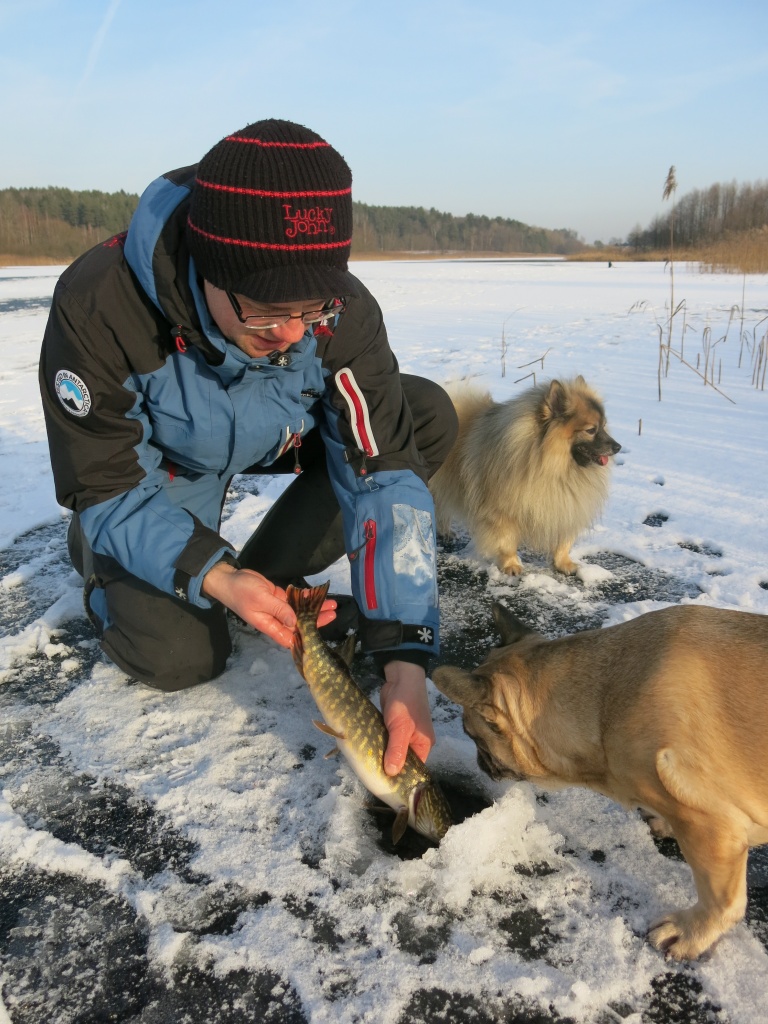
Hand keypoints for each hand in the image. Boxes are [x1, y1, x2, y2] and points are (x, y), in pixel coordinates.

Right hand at [202, 562, 336, 647]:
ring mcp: (278, 608)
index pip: (291, 637)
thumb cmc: (241, 592)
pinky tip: (317, 594)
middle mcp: (276, 620)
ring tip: (332, 603)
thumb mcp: (260, 599)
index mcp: (270, 626)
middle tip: (333, 612)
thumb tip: (295, 621)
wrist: (230, 578)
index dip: (306, 637)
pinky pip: (294, 600)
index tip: (322, 633)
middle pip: (300, 624)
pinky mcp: (278, 597)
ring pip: (300, 611)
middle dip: (317, 619)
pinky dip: (305, 597)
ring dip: (314, 607)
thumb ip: (279, 609)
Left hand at [379, 661, 434, 775]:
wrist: (400, 676)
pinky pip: (387, 742)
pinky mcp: (393, 727)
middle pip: (403, 762)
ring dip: (383, 757)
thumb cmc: (405, 703)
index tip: (385, 786)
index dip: (402, 778)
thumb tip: (391, 774)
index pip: (414, 769)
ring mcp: (404, 734)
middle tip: (372, 778)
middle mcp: (416, 742)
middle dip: (390, 768)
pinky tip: (368, 753)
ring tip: (367, 768)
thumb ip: (396, 750)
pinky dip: (380, 746)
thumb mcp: (401, 728)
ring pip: (393, 752)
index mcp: (424, 745)